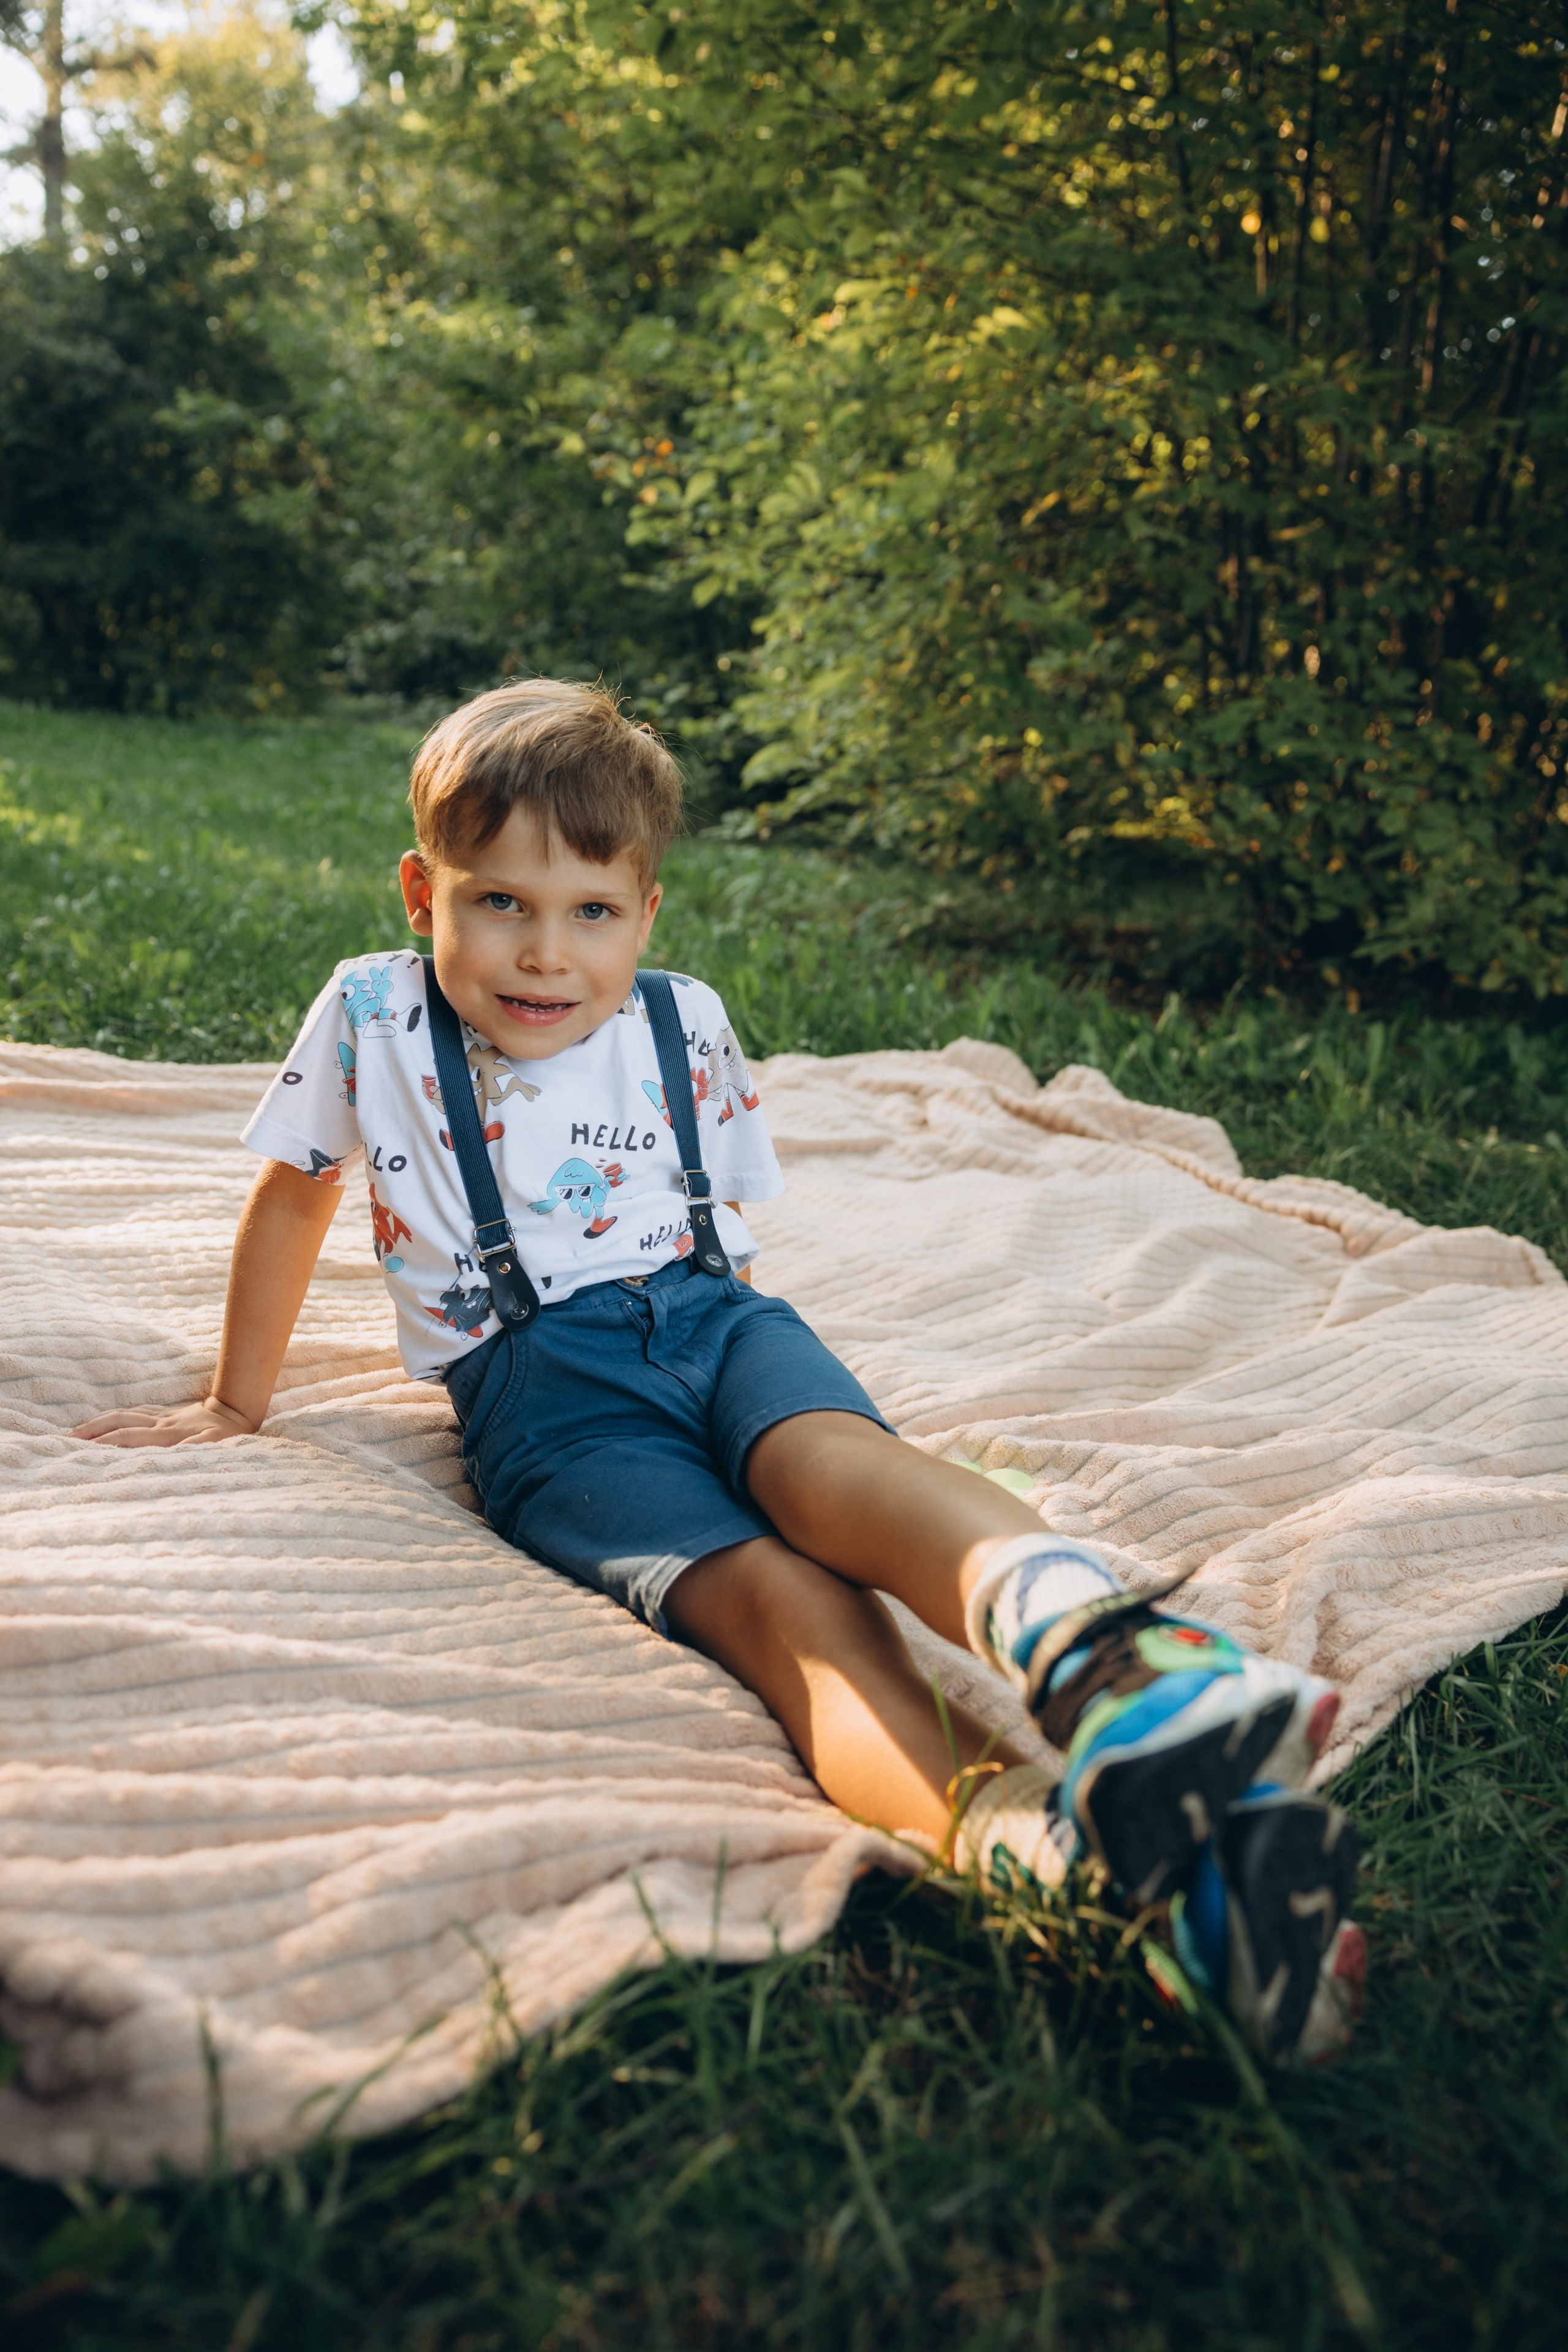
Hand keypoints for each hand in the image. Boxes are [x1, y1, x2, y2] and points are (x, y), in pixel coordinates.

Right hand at [71, 1396, 258, 1448]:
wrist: (239, 1410)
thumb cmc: (228, 1435)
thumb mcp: (218, 1445)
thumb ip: (197, 1447)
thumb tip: (178, 1450)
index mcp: (169, 1433)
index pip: (130, 1437)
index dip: (106, 1443)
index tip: (84, 1450)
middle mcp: (161, 1423)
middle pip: (119, 1423)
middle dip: (93, 1431)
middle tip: (67, 1441)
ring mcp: (162, 1416)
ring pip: (124, 1415)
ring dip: (99, 1422)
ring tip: (76, 1432)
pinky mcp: (165, 1414)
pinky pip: (134, 1413)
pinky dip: (115, 1417)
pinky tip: (104, 1421)